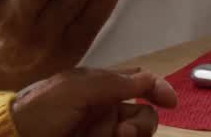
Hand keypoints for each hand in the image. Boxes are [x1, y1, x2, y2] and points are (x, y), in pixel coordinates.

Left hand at [10, 67, 177, 136]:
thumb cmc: (39, 109)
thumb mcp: (76, 88)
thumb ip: (113, 82)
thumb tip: (149, 79)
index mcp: (100, 87)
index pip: (138, 83)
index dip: (158, 88)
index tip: (170, 101)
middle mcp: (104, 110)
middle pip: (143, 115)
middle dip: (143, 123)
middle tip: (124, 132)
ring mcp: (99, 133)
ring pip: (135, 134)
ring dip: (134, 136)